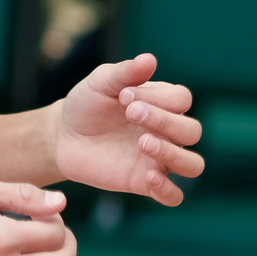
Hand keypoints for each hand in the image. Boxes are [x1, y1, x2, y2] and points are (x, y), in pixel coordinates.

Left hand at [50, 53, 203, 204]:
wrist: (63, 136)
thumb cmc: (87, 104)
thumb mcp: (101, 83)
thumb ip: (125, 72)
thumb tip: (150, 59)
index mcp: (164, 103)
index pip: (182, 100)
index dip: (159, 98)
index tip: (124, 96)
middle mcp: (168, 132)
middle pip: (192, 131)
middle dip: (165, 121)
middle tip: (130, 114)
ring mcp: (159, 160)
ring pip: (193, 165)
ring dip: (174, 154)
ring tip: (143, 143)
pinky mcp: (145, 183)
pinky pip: (174, 196)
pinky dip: (168, 190)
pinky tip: (149, 177)